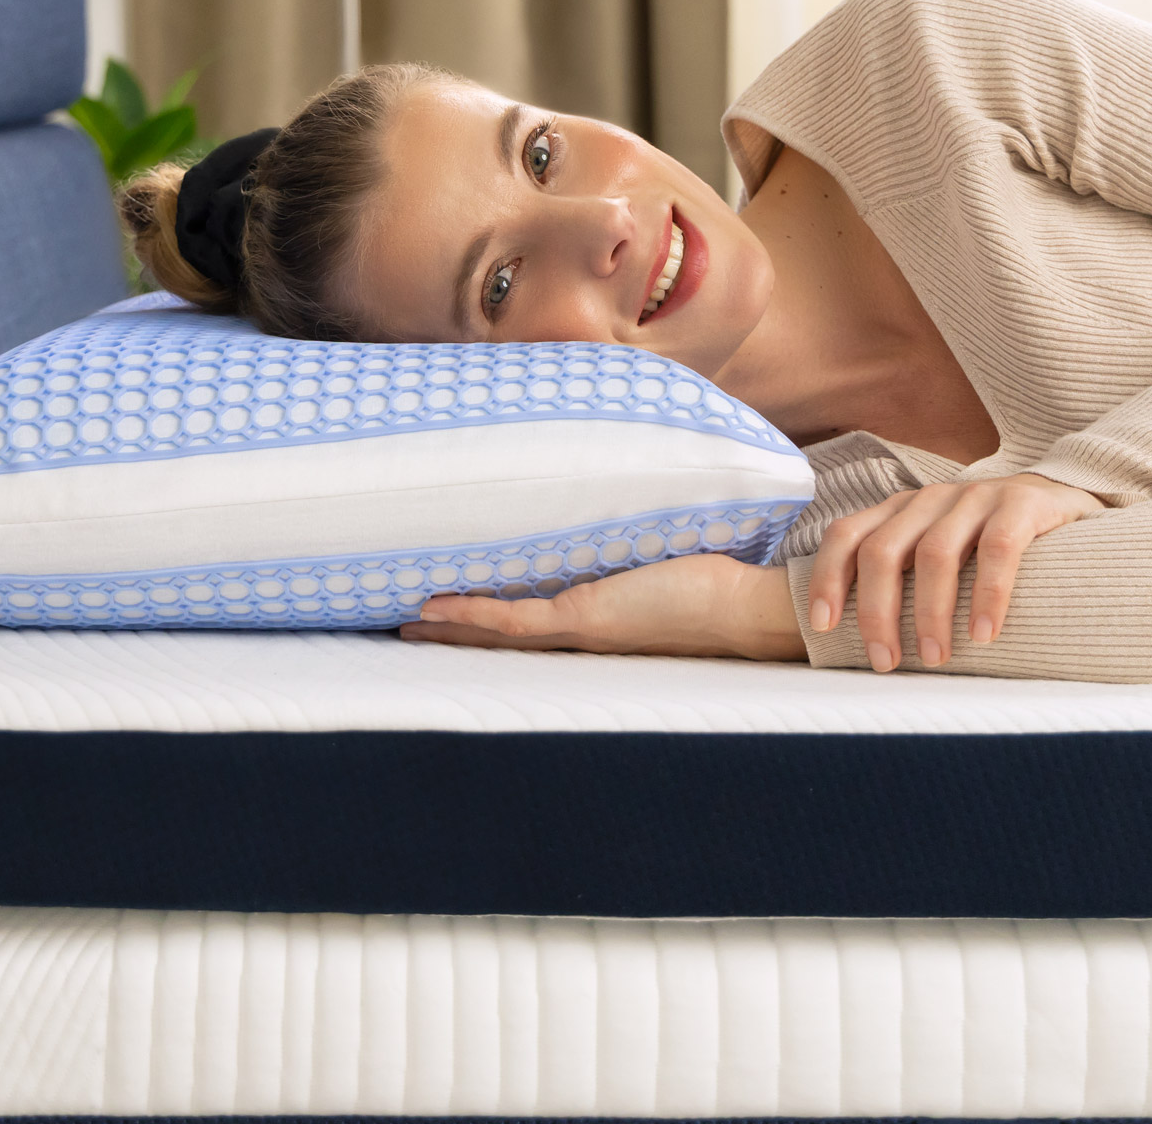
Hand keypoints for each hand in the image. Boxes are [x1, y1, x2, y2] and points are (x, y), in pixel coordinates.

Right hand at [399, 554, 805, 660]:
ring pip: (497, 633)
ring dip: (449, 628)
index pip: (529, 627)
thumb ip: (636, 548)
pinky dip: (472, 613)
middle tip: (405, 630)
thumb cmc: (716, 585)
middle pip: (501, 639)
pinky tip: (436, 607)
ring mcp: (578, 629)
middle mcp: (580, 635)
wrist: (746, 608)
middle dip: (453, 635)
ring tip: (405, 622)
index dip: (487, 624)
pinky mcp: (585, 618)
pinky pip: (514, 619)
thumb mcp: (661, 561)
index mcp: (595, 626)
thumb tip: (625, 512)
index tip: (450, 617)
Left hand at [808, 473, 1105, 669]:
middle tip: (884, 660)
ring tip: (933, 658)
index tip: (823, 625)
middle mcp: (929, 499)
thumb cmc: (988, 541)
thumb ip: (904, 576)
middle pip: (882, 550)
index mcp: (898, 510)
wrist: (1065, 497)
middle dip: (877, 611)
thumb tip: (864, 639)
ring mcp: (974, 497)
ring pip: (934, 554)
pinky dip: (987, 594)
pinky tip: (983, 633)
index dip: (827, 577)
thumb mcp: (937, 549)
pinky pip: (999, 549)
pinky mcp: (1022, 504)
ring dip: (929, 612)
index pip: (845, 535)